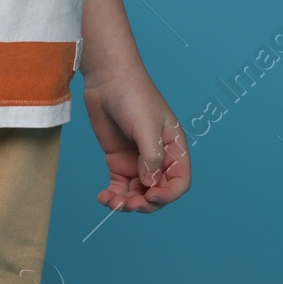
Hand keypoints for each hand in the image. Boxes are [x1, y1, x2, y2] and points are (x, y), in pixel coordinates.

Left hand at [82, 64, 191, 212]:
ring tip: (112, 202)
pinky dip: (113, 196)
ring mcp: (137, 160)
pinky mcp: (118, 161)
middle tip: (129, 204)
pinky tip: (103, 197)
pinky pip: (119, 187)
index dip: (168, 195)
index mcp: (173, 148)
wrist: (107, 79)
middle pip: (157, 192)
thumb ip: (151, 156)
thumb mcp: (146, 125)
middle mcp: (157, 157)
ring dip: (126, 203)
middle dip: (145, 203)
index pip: (179, 182)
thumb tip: (150, 185)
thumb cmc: (134, 95)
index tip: (150, 196)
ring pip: (137, 193)